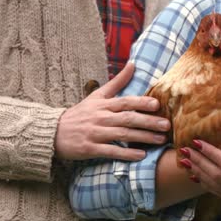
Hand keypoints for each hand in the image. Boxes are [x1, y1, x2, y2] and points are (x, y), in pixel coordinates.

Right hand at [55, 64, 170, 160]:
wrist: (53, 132)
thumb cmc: (80, 114)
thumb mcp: (97, 96)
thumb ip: (117, 82)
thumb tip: (133, 65)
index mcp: (103, 105)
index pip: (125, 102)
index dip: (141, 102)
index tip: (157, 105)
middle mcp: (101, 118)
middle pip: (128, 119)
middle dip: (148, 122)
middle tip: (166, 125)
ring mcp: (95, 133)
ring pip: (123, 135)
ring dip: (143, 138)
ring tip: (160, 140)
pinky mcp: (91, 148)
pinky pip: (111, 151)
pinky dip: (126, 154)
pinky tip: (141, 155)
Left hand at [183, 134, 220, 220]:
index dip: (209, 152)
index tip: (196, 141)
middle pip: (215, 175)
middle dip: (198, 161)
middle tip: (183, 149)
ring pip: (214, 186)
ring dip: (198, 172)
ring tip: (184, 161)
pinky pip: (219, 193)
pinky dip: (205, 185)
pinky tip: (196, 177)